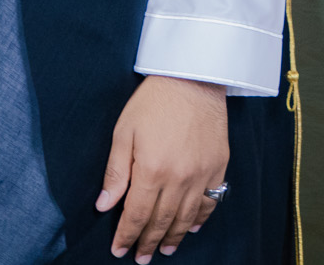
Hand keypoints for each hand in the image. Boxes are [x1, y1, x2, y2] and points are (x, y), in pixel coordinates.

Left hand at [97, 75, 228, 261]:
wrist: (194, 77)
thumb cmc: (154, 101)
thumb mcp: (124, 132)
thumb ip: (115, 172)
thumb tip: (104, 206)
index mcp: (151, 170)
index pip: (136, 215)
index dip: (126, 236)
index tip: (119, 250)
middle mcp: (179, 178)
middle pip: (161, 221)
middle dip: (147, 242)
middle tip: (141, 258)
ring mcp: (202, 174)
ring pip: (186, 217)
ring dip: (173, 237)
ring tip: (164, 249)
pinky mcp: (219, 166)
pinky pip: (210, 201)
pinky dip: (201, 218)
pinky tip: (192, 227)